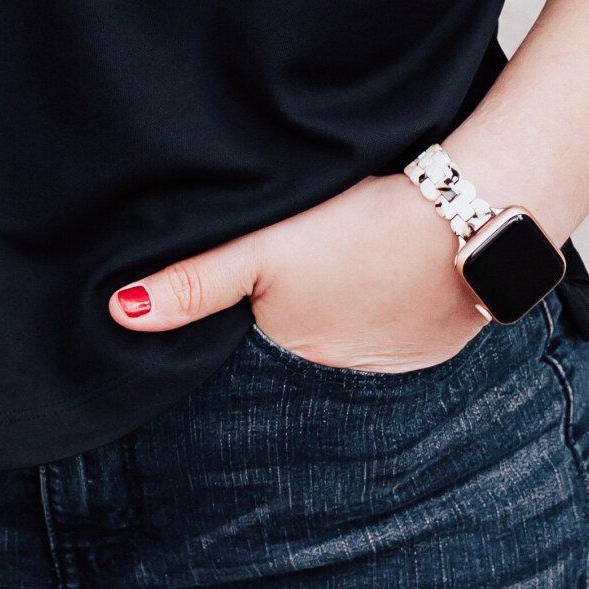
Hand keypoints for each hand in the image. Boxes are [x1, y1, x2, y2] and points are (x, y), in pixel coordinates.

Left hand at [108, 169, 484, 371]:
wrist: (469, 221)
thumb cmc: (362, 227)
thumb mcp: (266, 247)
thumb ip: (196, 281)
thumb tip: (119, 312)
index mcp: (293, 344)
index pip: (258, 316)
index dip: (257, 285)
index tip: (269, 253)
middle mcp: (339, 367)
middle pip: (302, 323)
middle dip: (302, 295)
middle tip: (315, 244)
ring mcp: (395, 358)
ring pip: (353, 320)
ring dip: (351, 295)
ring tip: (356, 249)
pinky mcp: (438, 340)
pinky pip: (402, 322)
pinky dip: (395, 297)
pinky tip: (396, 264)